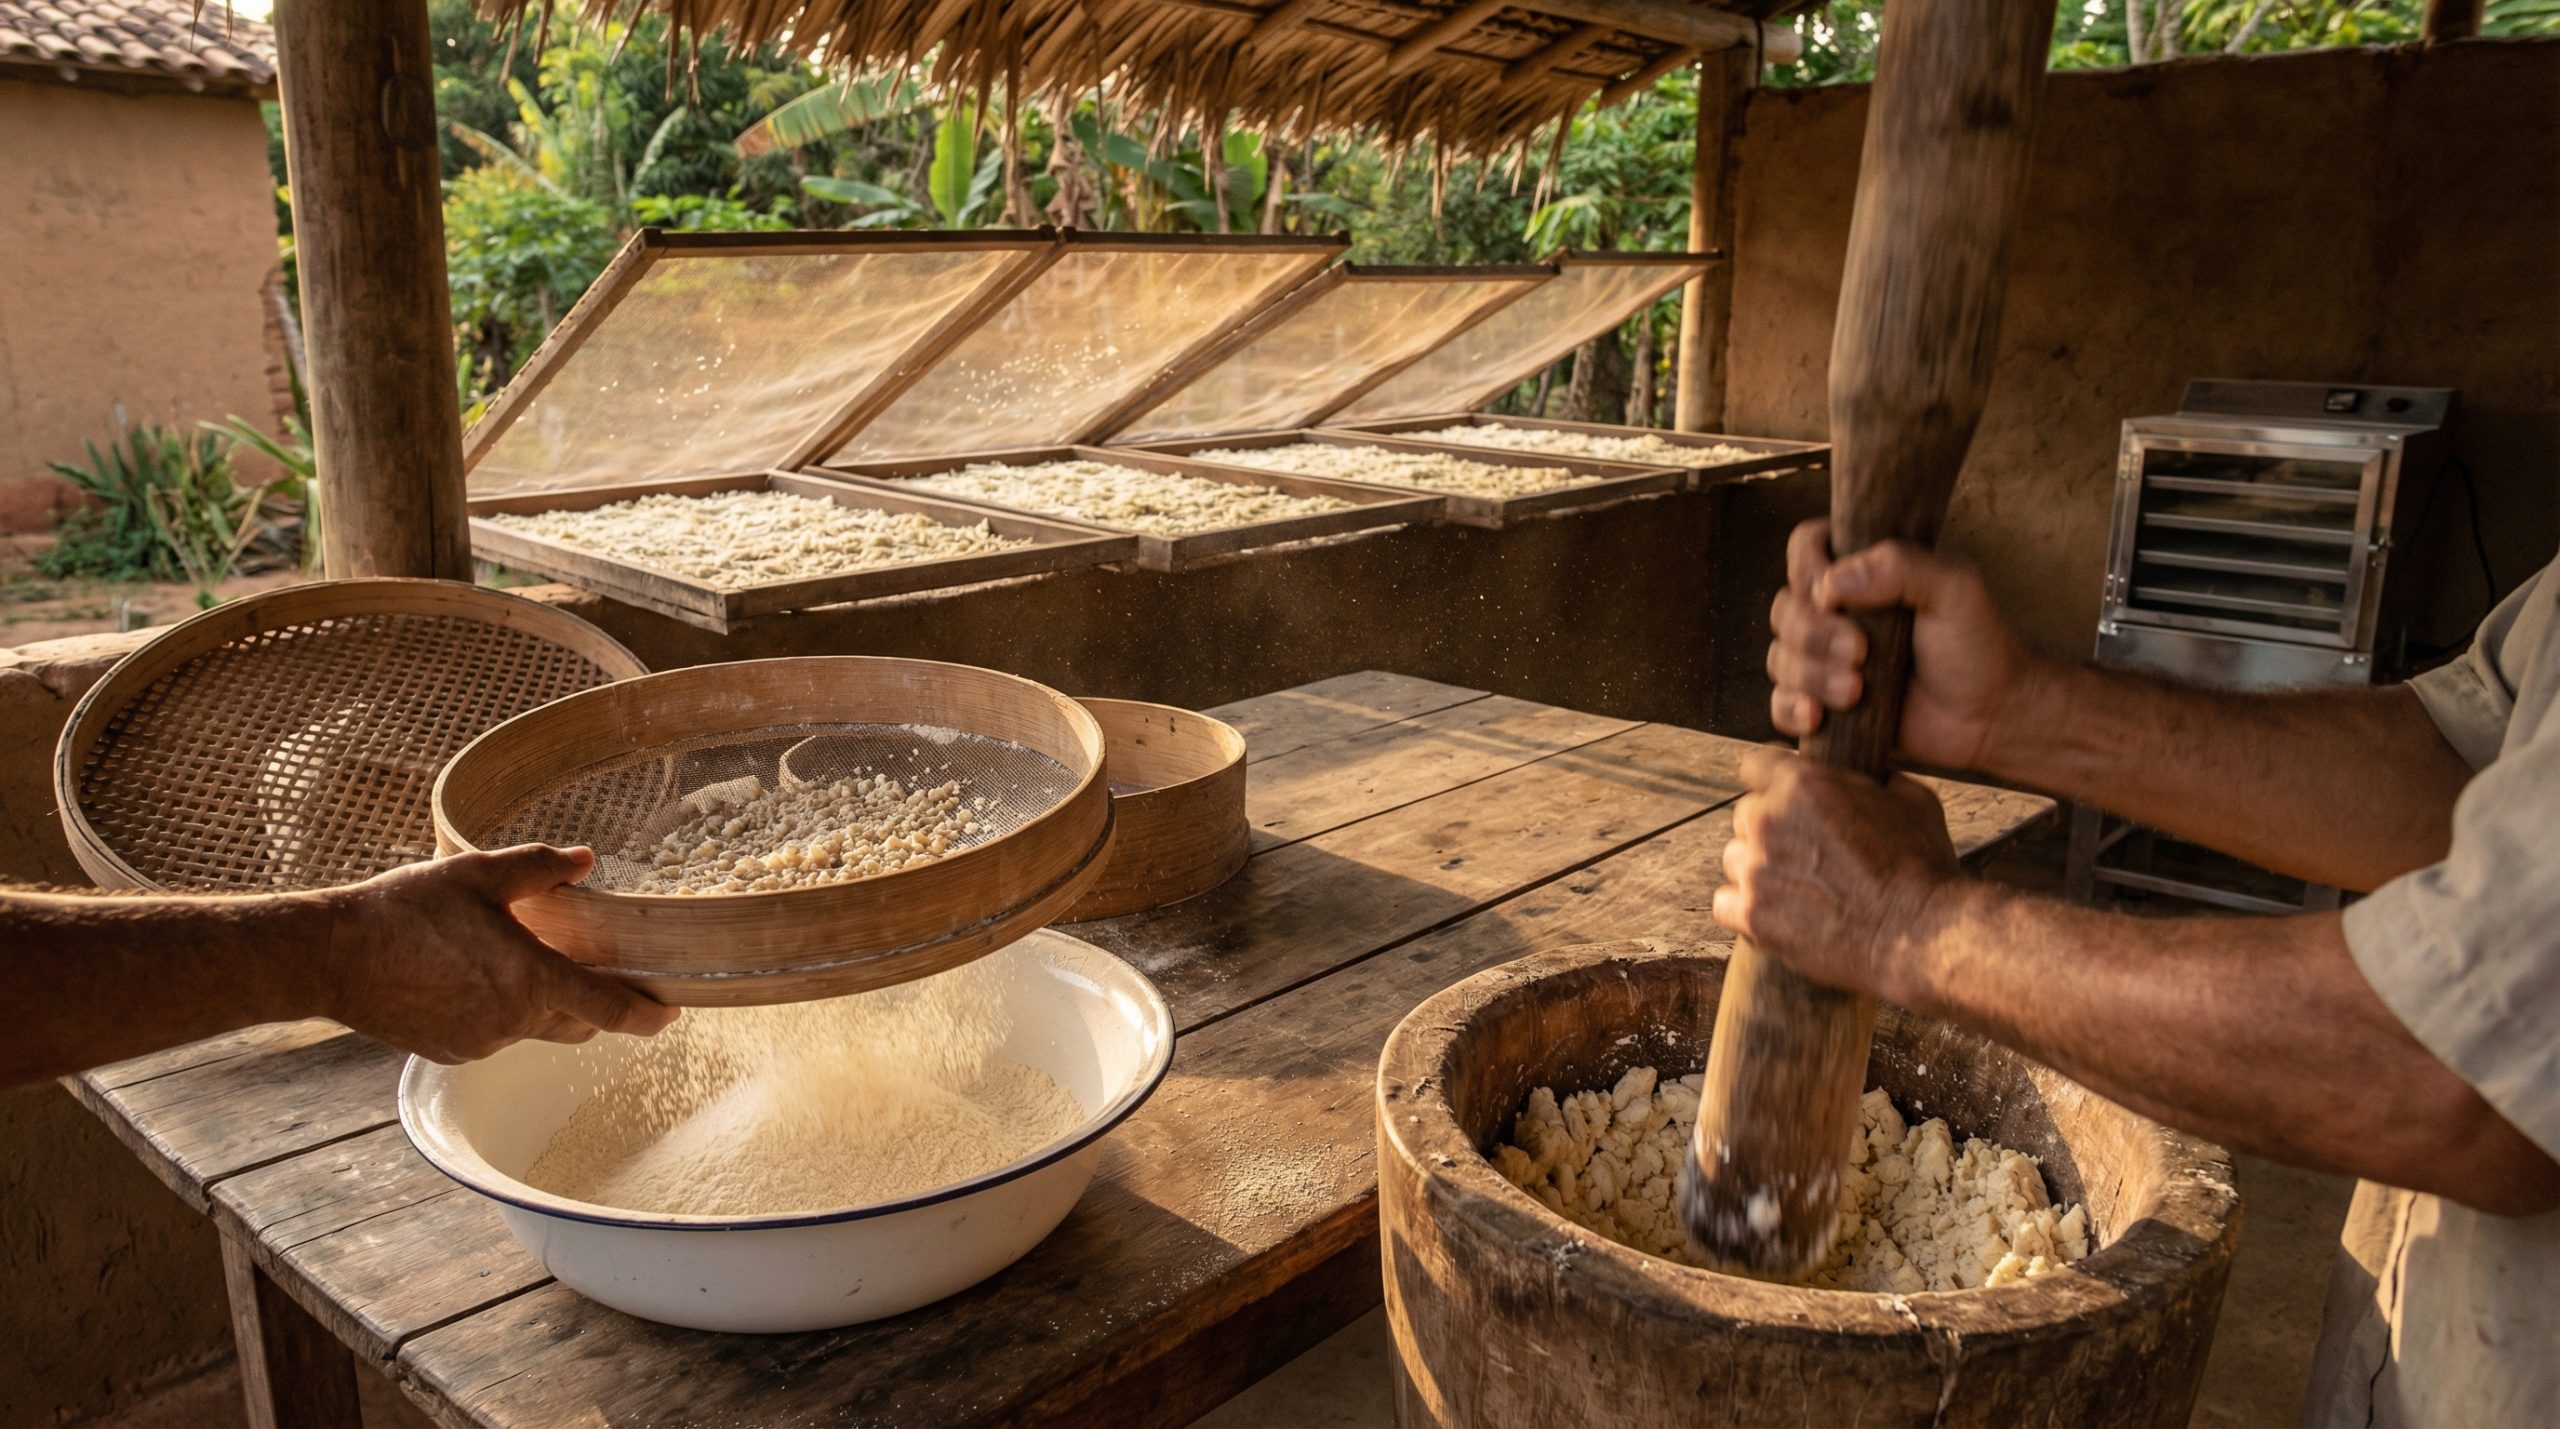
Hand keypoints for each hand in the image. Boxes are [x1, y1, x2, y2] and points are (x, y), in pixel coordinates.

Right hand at [314, 845, 677, 1062]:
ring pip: (533, 1029)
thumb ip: (539, 867)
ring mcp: (481, 1043)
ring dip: (541, 1005)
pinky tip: (472, 980)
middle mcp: (513, 1021)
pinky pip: (494, 1037)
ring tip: (517, 963)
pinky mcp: (451, 1053)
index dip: (647, 1016)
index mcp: (531, 979)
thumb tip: (586, 860)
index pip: (609, 1009)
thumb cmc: (406, 909)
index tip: (670, 1015)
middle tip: (595, 973)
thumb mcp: (478, 873)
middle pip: (578, 1024)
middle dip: (594, 1005)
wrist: (330, 956)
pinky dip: (500, 1014)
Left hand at [1712, 748, 1960, 1002]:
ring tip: (1797, 888)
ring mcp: (1755, 870)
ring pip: (1735, 859)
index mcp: (1801, 784)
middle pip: (1746, 815)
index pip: (1756, 765)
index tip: (1783, 796)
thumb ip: (1879, 781)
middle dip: (1771, 829)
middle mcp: (1768, 820)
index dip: (1773, 780)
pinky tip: (1775, 914)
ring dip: (1759, 869)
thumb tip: (1878, 778)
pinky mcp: (1752, 916)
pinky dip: (1744, 910)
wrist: (1922, 934)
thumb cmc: (1923, 866)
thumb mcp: (1913, 800)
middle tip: (1805, 852)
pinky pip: (1725, 904)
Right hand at [1767, 520, 2040, 771]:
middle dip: (1815, 634)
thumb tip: (1832, 584)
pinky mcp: (1824, 706)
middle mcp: (1836, 613)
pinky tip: (1818, 717)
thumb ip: (1901, 566)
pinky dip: (1791, 709)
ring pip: (1780, 658)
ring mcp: (1826, 661)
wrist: (1990, 714)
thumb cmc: (1976, 645)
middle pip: (1786, 610)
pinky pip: (1779, 706)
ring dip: (1812, 676)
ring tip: (1856, 691)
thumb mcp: (1954, 587)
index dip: (1807, 566)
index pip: (1806, 547)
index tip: (1833, 593)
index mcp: (1862, 574)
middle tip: (1861, 652)